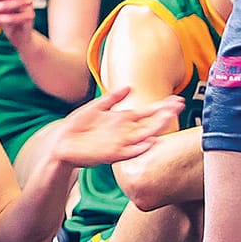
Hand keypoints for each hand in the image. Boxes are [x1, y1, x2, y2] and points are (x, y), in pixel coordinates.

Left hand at [49, 84, 184, 168]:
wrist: (62, 143)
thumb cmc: (78, 127)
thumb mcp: (96, 107)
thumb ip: (112, 98)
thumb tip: (129, 87)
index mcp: (123, 120)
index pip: (147, 112)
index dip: (161, 106)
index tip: (176, 100)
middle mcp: (125, 131)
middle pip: (150, 123)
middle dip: (165, 114)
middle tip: (178, 105)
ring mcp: (120, 143)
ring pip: (144, 135)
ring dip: (157, 127)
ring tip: (168, 117)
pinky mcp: (112, 154)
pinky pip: (131, 152)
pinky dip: (141, 147)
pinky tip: (151, 141)